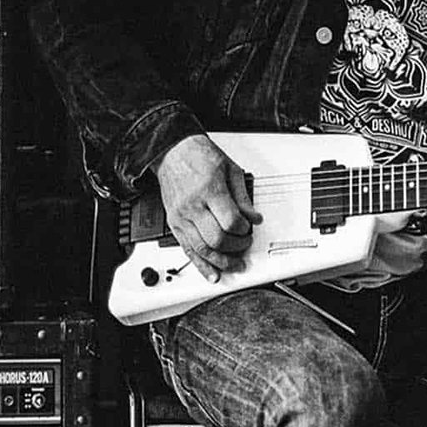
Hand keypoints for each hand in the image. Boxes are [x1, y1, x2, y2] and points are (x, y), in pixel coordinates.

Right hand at [155, 134, 262, 281]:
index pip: (230, 222)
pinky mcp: (174, 223)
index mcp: (209, 189)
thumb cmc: (200, 156)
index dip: (244, 230)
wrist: (173, 151)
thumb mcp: (230, 169)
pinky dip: (201, 266)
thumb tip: (254, 218)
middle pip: (217, 239)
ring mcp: (181, 216)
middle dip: (236, 246)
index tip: (249, 228)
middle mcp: (193, 206)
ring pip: (202, 250)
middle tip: (244, 243)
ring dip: (222, 261)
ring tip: (235, 265)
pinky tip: (212, 274)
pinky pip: (188, 250)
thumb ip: (243, 197)